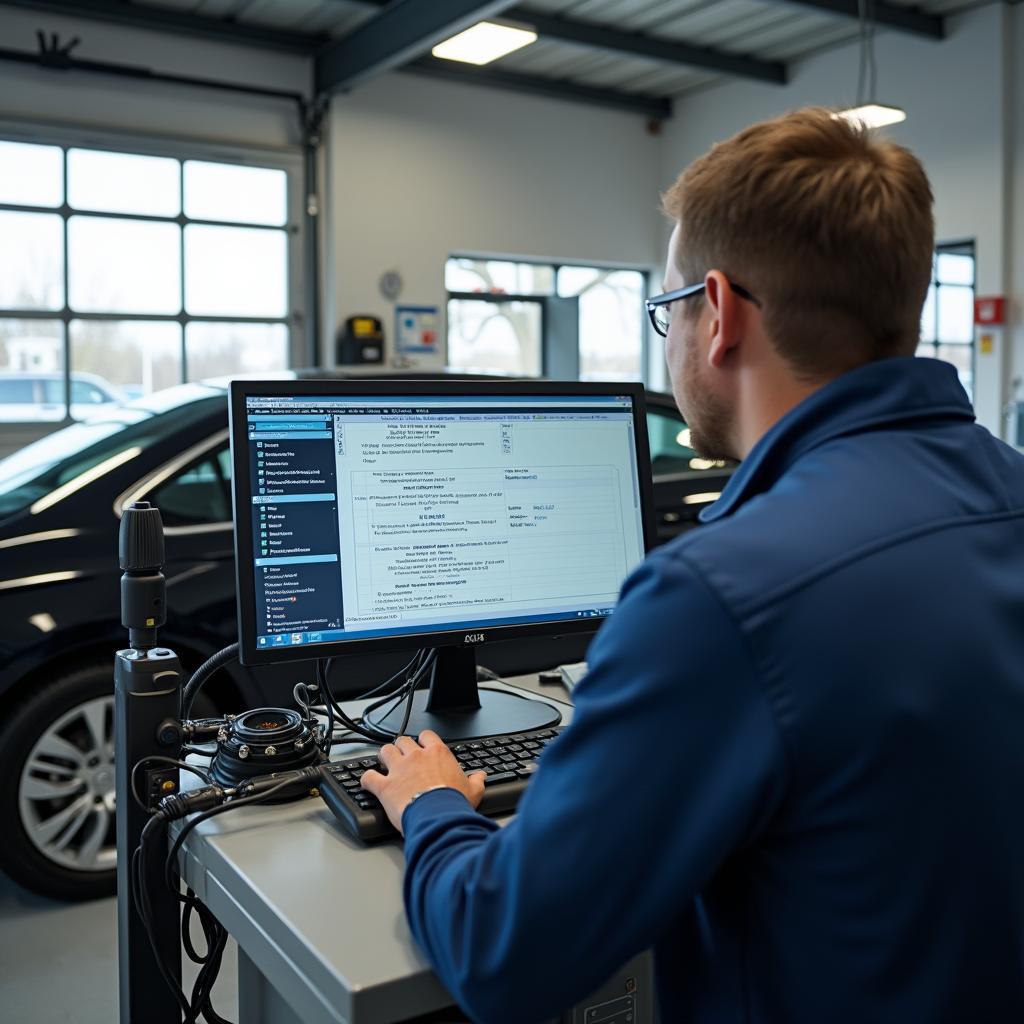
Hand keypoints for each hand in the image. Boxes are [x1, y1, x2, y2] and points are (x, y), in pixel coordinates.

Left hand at [361, 731, 485, 834]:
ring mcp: (399, 770)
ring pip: (385, 751)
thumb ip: (476, 781)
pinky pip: (369, 777)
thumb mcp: (472, 791)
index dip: (422, 740)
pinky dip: (367, 779)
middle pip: (403, 740)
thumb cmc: (454, 803)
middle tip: (402, 756)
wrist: (438, 816)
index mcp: (437, 754)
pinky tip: (368, 782)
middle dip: (401, 747)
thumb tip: (481, 776)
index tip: (422, 747)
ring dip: (384, 757)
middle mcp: (416, 757)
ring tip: (384, 764)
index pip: (426, 735)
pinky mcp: (385, 786)